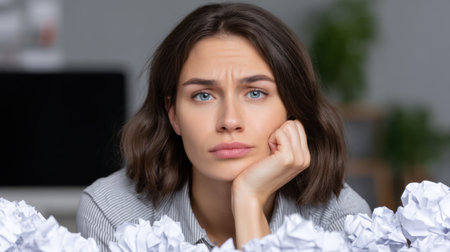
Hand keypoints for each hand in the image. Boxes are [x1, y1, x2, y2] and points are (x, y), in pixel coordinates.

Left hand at [231, 120, 309, 247]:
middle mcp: (306, 158)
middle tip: (271, 151)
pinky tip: (268, 155)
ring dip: (275, 135)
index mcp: (305, 157)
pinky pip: (280, 132)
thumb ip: (286, 142)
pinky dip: (271, 138)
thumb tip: (287, 120)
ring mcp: (299, 158)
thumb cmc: (258, 172)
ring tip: (270, 153)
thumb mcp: (277, 155)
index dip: (282, 133)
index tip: (274, 150)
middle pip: (295, 124)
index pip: (298, 126)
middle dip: (279, 132)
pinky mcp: (288, 158)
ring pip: (289, 126)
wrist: (250, 193)